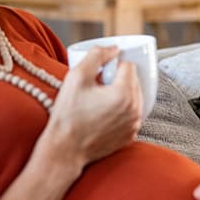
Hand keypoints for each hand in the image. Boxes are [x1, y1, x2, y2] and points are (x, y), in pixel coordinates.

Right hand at [39, 46, 142, 170]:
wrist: (64, 150)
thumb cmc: (68, 115)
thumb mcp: (76, 77)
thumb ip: (97, 55)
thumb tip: (114, 49)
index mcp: (124, 93)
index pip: (128, 66)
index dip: (113, 66)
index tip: (99, 74)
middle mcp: (135, 110)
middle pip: (133, 82)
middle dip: (118, 80)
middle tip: (97, 87)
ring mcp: (134, 125)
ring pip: (134, 98)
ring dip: (121, 95)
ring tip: (99, 100)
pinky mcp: (130, 136)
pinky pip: (130, 115)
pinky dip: (121, 111)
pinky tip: (103, 114)